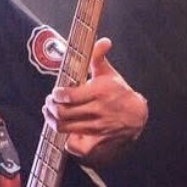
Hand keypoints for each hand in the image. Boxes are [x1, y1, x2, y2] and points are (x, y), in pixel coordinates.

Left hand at [43, 37, 147, 167]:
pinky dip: (67, 140)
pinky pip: (76, 146)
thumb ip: (99, 56)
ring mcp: (97, 128)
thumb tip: (103, 40)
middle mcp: (98, 111)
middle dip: (51, 107)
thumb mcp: (109, 73)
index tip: (55, 93)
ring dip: (52, 120)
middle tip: (49, 102)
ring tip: (51, 113)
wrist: (137, 116)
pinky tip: (65, 130)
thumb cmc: (119, 92)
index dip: (57, 95)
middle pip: (63, 113)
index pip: (70, 96)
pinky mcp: (97, 142)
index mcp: (100, 92)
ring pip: (64, 128)